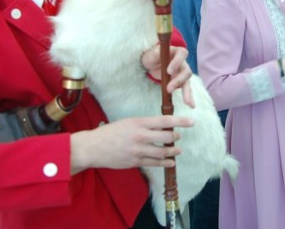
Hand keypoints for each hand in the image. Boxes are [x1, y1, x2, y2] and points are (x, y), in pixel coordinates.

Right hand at [70, 115, 193, 174]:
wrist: (93, 148)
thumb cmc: (110, 132)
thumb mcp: (128, 122)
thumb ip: (144, 124)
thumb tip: (162, 126)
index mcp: (138, 123)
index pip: (164, 120)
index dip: (180, 121)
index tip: (191, 122)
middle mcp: (140, 136)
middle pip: (166, 137)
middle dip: (176, 137)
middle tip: (178, 136)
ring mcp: (138, 150)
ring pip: (163, 152)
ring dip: (173, 151)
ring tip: (178, 150)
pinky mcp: (135, 162)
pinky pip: (155, 164)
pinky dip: (165, 163)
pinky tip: (171, 162)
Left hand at [142, 45, 194, 107]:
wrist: (151, 63)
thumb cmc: (152, 56)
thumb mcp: (151, 54)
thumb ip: (155, 53)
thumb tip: (158, 52)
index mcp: (177, 52)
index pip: (182, 54)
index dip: (177, 62)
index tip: (168, 71)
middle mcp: (182, 62)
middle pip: (186, 70)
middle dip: (178, 81)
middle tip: (168, 89)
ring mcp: (182, 73)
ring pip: (187, 82)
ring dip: (187, 92)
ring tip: (187, 103)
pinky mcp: (181, 82)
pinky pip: (186, 89)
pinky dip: (189, 97)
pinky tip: (191, 105)